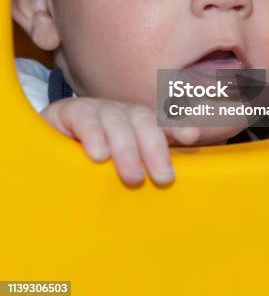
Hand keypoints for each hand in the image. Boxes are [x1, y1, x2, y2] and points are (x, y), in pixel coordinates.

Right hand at [41, 97, 199, 185]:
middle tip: (163, 178)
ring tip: (133, 177)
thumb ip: (146, 170)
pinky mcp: (69, 112)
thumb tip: (172, 186)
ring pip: (117, 121)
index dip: (177, 126)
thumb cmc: (94, 165)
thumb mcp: (123, 168)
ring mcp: (97, 110)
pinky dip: (94, 135)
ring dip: (127, 148)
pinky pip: (85, 119)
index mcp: (139, 125)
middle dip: (155, 148)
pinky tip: (98, 155)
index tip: (191, 137)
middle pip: (143, 120)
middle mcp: (122, 113)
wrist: (49, 152)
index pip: (162, 122)